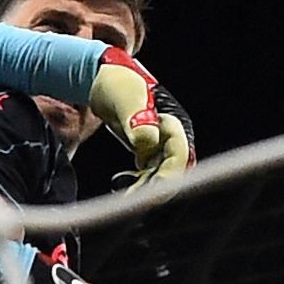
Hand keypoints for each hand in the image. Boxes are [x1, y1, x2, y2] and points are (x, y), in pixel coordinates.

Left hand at [85, 48, 192, 186]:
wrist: (105, 80)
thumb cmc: (117, 84)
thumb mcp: (125, 98)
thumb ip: (136, 120)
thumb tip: (147, 143)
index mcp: (173, 122)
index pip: (178, 155)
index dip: (168, 176)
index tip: (153, 192)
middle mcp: (172, 135)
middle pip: (172, 170)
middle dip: (156, 188)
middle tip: (132, 202)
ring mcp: (161, 144)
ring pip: (160, 175)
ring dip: (145, 189)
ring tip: (124, 198)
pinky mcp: (150, 151)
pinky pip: (150, 173)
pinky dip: (138, 184)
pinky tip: (120, 185)